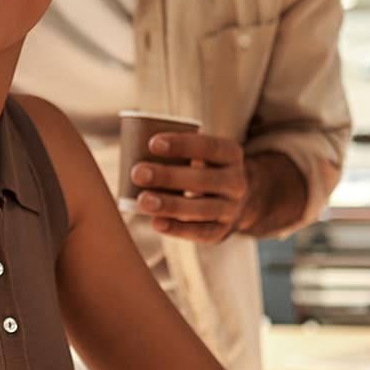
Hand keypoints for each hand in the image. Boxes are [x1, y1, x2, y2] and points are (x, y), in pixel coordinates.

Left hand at [130, 131, 247, 242]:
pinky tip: (156, 223)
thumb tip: (132, 137)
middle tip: (137, 173)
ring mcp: (231, 209)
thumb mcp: (202, 153)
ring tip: (142, 201)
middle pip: (203, 179)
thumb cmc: (201, 169)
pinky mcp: (221, 231)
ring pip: (202, 208)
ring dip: (170, 205)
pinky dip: (177, 229)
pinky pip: (200, 232)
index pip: (210, 146)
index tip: (152, 143)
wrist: (232, 202)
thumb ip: (178, 147)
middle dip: (168, 176)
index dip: (182, 144)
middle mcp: (237, 182)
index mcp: (232, 155)